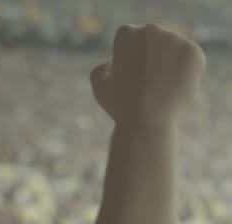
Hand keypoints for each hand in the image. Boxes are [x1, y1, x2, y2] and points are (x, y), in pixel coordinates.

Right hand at [90, 24, 205, 123]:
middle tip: (148, 90)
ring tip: (162, 92)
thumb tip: (111, 64)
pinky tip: (175, 91)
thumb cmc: (122, 108)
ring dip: (171, 69)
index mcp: (127, 34)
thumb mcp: (100, 88)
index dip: (132, 67)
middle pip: (155, 45)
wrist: (148, 123)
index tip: (132, 84)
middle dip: (153, 63)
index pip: (133, 45)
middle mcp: (151, 30)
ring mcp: (175, 40)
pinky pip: (192, 62)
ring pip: (174, 53)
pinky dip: (187, 76)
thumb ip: (100, 71)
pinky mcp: (194, 53)